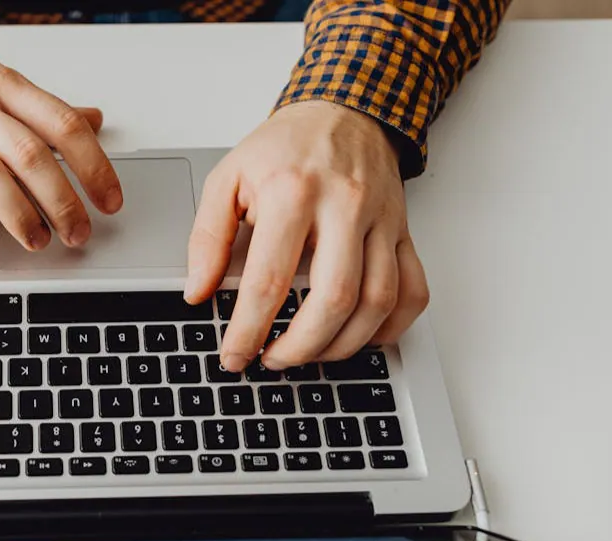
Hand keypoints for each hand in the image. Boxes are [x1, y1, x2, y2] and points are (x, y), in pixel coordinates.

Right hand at [0, 47, 122, 253]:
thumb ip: (40, 106)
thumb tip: (93, 120)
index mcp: (0, 87)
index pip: (61, 125)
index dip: (94, 167)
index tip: (110, 201)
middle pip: (30, 154)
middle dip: (62, 201)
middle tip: (79, 233)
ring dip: (20, 215)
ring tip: (37, 242)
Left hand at [184, 100, 428, 371]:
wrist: (345, 108)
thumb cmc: (285, 147)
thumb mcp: (228, 177)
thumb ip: (207, 236)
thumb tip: (198, 291)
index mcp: (293, 193)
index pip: (269, 282)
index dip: (248, 331)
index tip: (235, 356)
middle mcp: (344, 207)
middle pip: (333, 301)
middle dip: (300, 347)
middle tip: (273, 361)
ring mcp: (381, 221)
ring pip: (377, 302)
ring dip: (343, 345)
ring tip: (309, 354)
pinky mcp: (403, 231)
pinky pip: (413, 290)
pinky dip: (392, 326)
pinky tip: (362, 337)